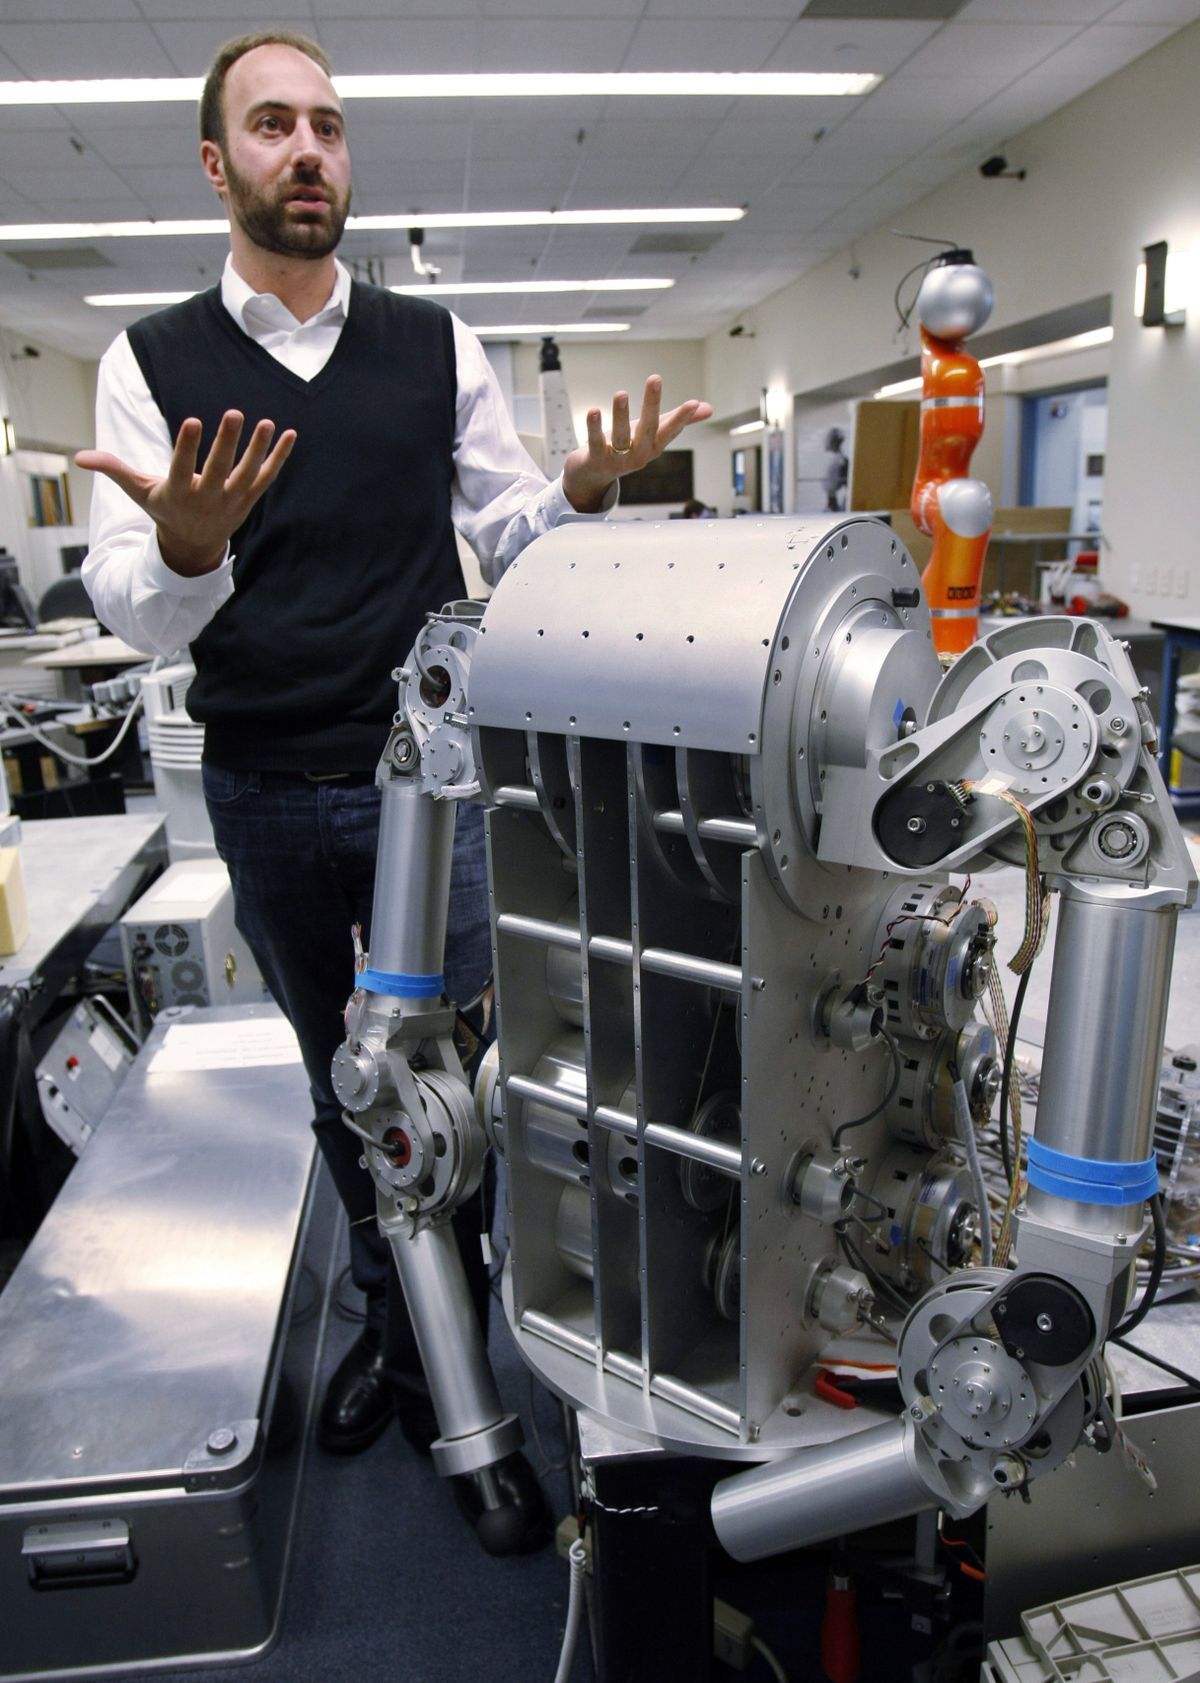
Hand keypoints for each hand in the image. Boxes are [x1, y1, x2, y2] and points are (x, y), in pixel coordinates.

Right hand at [76, 409, 296, 576]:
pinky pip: (266, 477)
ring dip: (259, 449)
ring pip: (247, 474)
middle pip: (219, 470)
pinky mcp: (248, 499)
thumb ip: (114, 470)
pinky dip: (279, 458)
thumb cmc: (164, 509)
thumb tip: (79, 458)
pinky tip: (290, 435)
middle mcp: (206, 498)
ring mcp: (231, 501)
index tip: (193, 421)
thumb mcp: (138, 492)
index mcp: (178, 494)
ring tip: (267, 423)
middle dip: (226, 443)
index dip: (188, 446)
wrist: (193, 546)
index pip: (182, 468)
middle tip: (233, 414)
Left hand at [562, 376, 712, 513]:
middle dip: (652, 404)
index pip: (670, 429)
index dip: (682, 418)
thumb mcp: (653, 435)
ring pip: (621, 436)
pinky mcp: (596, 460)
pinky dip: (594, 427)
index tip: (693, 403)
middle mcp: (639, 454)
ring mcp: (618, 459)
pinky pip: (596, 442)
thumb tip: (708, 408)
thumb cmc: (626, 449)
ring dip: (621, 415)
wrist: (593, 476)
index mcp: (654, 445)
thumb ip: (677, 421)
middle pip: (648, 428)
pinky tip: (594, 411)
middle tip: (655, 379)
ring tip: (621, 393)